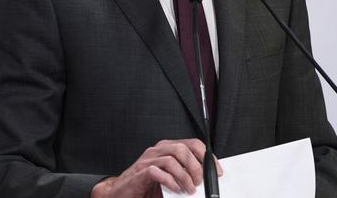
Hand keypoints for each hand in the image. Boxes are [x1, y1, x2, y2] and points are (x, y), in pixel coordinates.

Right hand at [90, 138, 222, 197]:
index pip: (192, 144)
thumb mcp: (169, 179)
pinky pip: (158, 172)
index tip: (216, 171)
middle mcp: (157, 151)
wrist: (120, 193)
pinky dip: (170, 181)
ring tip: (189, 189)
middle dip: (196, 167)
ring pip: (172, 159)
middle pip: (183, 149)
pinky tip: (175, 189)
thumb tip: (204, 181)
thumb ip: (183, 175)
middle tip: (199, 183)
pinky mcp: (140, 173)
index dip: (207, 157)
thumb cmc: (145, 187)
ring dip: (185, 176)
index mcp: (166, 149)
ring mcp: (148, 160)